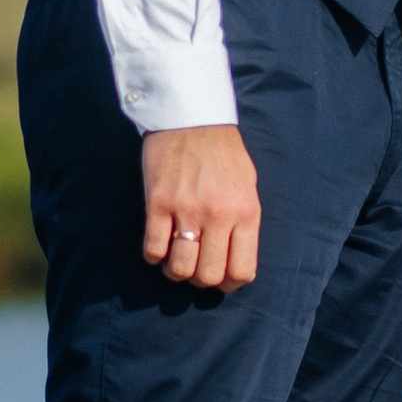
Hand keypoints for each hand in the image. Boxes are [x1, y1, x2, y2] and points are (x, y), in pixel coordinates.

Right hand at [142, 125, 260, 291]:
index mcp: (245, 212)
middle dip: (201, 281)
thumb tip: (234, 258)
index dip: (229, 283)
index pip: (242, 270)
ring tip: (175, 259)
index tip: (221, 278)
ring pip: (180, 269)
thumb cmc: (223, 151)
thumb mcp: (248, 185)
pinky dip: (154, 255)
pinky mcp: (158, 203)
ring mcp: (187, 210)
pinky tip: (158, 244)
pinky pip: (153, 249)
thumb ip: (244, 221)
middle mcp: (218, 215)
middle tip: (196, 267)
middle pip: (208, 276)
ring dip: (176, 271)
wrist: (192, 117)